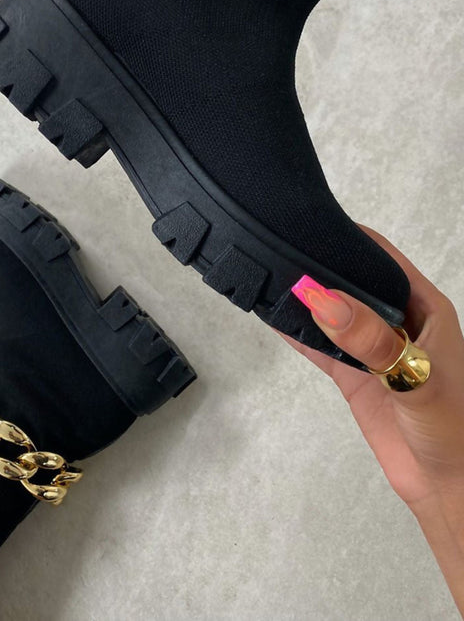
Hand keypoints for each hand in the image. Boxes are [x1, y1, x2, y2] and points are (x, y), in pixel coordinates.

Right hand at [281, 225, 463, 512]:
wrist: (450, 487)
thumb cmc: (454, 428)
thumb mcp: (416, 377)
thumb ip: (371, 340)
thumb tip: (322, 299)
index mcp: (423, 306)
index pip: (381, 257)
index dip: (348, 237)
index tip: (309, 223)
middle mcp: (395, 321)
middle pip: (351, 282)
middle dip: (320, 266)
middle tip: (277, 247)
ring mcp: (372, 349)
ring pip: (331, 313)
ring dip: (305, 299)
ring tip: (267, 275)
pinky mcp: (354, 377)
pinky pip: (318, 348)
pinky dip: (295, 332)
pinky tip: (271, 315)